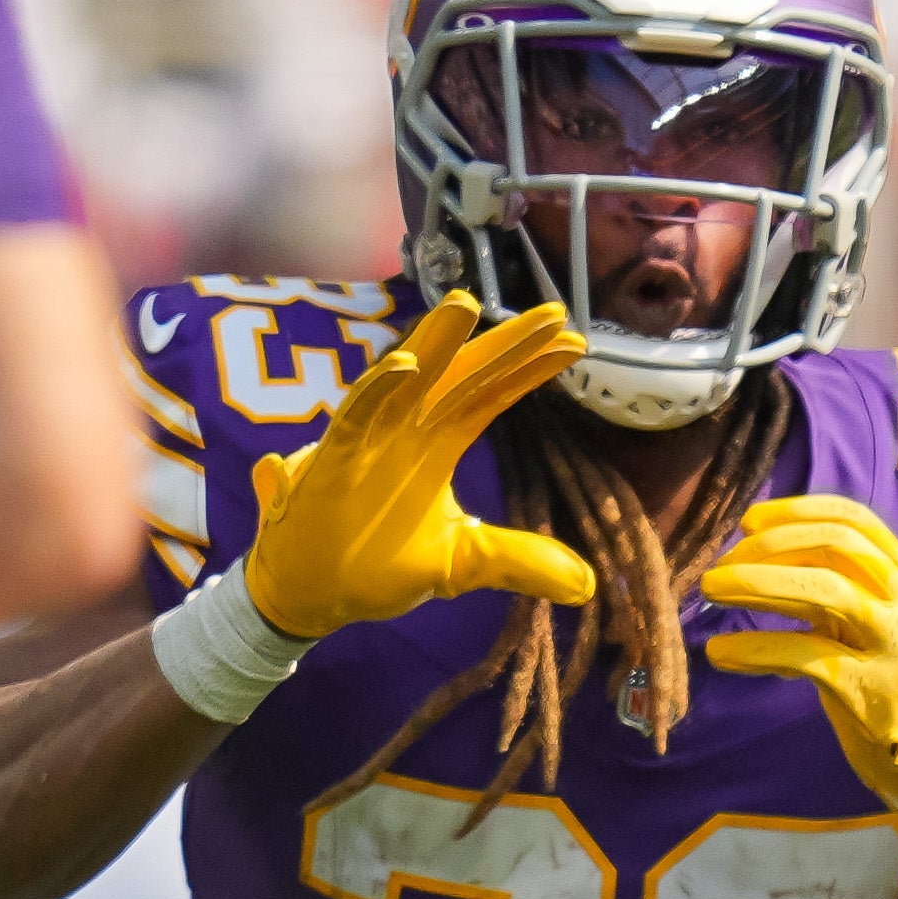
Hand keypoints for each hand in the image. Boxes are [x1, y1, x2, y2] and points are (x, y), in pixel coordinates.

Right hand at [237, 291, 594, 638]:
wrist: (311, 595)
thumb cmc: (376, 564)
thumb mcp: (461, 562)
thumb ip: (518, 561)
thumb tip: (586, 585)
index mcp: (438, 443)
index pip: (492, 394)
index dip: (529, 368)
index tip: (575, 342)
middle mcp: (409, 430)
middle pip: (462, 373)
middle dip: (504, 342)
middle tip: (552, 312)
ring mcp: (370, 439)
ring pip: (408, 380)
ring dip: (434, 342)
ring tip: (466, 304)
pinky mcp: (335, 460)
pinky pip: (354, 416)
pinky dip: (376, 391)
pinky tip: (403, 365)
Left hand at [699, 495, 897, 818]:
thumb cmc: (892, 682)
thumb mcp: (878, 623)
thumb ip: (838, 587)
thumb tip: (761, 551)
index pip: (856, 521)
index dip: (797, 512)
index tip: (750, 521)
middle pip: (837, 545)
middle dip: (772, 545)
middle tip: (723, 563)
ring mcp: (895, 647)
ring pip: (824, 590)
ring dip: (758, 582)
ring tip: (712, 589)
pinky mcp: (870, 691)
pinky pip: (803, 656)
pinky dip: (754, 649)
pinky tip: (720, 652)